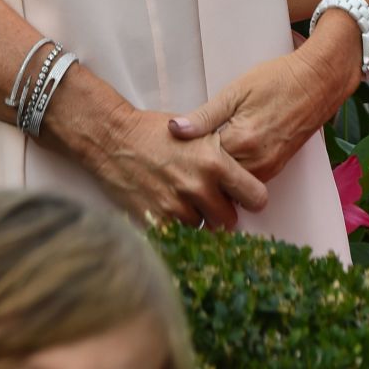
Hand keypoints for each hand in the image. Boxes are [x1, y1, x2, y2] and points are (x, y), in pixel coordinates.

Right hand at [93, 104, 268, 231]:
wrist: (112, 137)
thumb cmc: (152, 132)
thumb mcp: (195, 132)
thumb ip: (221, 155)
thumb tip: (241, 176)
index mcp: (214, 161)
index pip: (256, 196)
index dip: (250, 197)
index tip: (243, 196)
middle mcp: (199, 186)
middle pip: (230, 220)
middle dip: (221, 211)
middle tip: (207, 198)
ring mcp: (177, 205)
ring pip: (205, 229)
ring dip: (198, 219)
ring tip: (183, 200)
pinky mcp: (157, 219)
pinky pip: (181, 237)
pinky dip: (178, 227)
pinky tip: (169, 209)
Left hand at [167, 46, 344, 183]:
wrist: (317, 82)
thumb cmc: (276, 80)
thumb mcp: (234, 91)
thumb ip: (204, 116)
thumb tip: (173, 130)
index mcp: (242, 142)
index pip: (202, 164)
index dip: (186, 156)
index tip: (172, 149)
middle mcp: (257, 163)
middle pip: (217, 180)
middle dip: (199, 170)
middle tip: (183, 155)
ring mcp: (270, 169)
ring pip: (233, 184)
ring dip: (217, 174)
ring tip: (202, 153)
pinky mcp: (277, 168)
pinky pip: (248, 178)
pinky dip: (234, 171)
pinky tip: (224, 152)